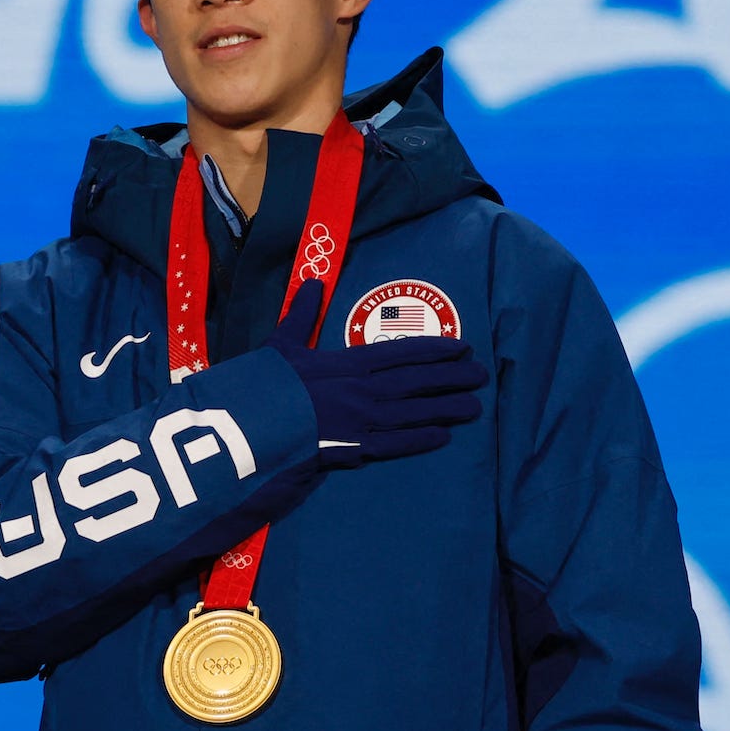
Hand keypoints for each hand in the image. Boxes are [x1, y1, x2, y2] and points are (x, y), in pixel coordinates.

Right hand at [269, 278, 485, 465]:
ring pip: (413, 413)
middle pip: (416, 383)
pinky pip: (394, 444)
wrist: (249, 424)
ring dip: (446, 409)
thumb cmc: (265, 384)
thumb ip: (302, 314)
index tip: (461, 347)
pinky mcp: (353, 449)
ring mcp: (361, 421)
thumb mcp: (282, 343)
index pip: (401, 352)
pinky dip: (420, 440)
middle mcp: (362, 390)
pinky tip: (443, 437)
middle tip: (480, 376)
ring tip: (473, 408)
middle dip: (451, 379)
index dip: (434, 350)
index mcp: (347, 363)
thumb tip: (311, 281)